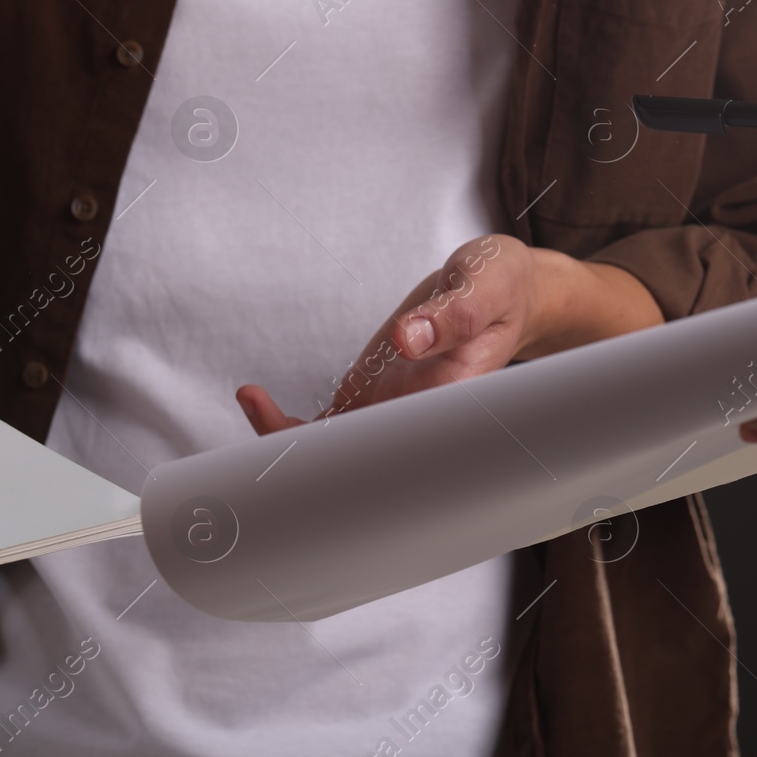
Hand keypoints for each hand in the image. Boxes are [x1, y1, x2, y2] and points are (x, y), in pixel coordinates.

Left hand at [236, 235, 662, 432]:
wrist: (504, 288)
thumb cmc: (503, 288)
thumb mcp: (485, 285)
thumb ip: (452, 312)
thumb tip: (410, 337)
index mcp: (450, 405)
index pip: (401, 458)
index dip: (356, 471)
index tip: (313, 461)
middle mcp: (417, 421)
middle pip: (358, 471)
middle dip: (307, 466)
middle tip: (262, 426)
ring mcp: (390, 414)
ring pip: (334, 456)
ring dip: (288, 442)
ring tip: (253, 400)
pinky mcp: (372, 399)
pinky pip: (325, 429)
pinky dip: (288, 425)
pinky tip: (256, 398)